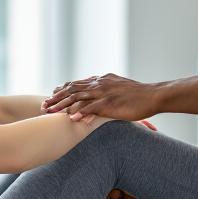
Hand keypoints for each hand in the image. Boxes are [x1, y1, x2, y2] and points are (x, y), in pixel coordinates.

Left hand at [43, 73, 159, 124]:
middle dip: (57, 98)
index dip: (63, 90)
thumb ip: (109, 90)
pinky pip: (89, 108)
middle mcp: (99, 84)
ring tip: (50, 113)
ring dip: (62, 106)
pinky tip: (69, 118)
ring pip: (77, 98)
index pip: (77, 83)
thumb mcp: (121, 88)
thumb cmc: (140, 95)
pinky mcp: (108, 103)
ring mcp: (103, 93)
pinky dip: (78, 113)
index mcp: (102, 79)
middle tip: (44, 105)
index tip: (52, 95)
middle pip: (72, 90)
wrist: (154, 95)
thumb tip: (103, 95)